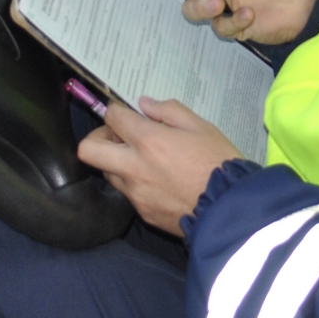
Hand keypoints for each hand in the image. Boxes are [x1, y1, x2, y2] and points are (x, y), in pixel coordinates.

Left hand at [78, 97, 241, 235]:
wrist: (230, 210)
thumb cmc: (220, 163)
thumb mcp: (201, 127)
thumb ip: (169, 111)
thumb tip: (144, 104)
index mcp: (148, 141)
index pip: (112, 117)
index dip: (116, 111)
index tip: (125, 113)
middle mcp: (134, 167)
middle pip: (88, 150)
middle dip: (98, 138)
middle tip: (120, 137)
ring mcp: (136, 194)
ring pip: (107, 173)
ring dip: (117, 162)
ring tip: (144, 160)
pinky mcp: (143, 213)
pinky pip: (129, 193)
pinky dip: (137, 183)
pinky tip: (161, 182)